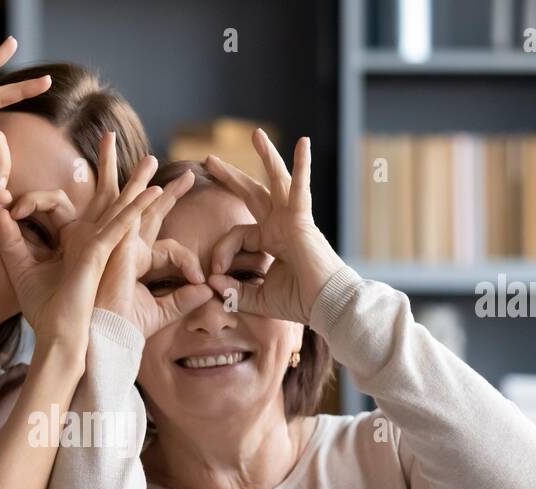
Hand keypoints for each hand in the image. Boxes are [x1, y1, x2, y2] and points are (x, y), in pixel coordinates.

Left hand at [0, 133, 162, 354]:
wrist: (58, 339)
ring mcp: (100, 247)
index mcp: (70, 243)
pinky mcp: (104, 253)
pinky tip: (154, 193)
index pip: (54, 206)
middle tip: (108, 137)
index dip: (29, 203)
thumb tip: (1, 215)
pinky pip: (122, 226)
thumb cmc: (43, 312)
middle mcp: (88, 241)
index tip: (8, 214)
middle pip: (102, 198)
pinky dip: (136, 209)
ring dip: (134, 183)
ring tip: (150, 160)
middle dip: (109, 168)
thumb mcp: (20, 271)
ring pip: (119, 207)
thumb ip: (10, 242)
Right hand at [96, 169, 212, 337]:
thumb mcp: (160, 313)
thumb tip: (208, 291)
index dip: (189, 259)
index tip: (201, 279)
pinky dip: (139, 206)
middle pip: (144, 212)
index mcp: (133, 262)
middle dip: (159, 190)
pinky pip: (125, 222)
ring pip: (128, 207)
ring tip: (150, 159)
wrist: (102, 343)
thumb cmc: (123, 331)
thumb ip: (183, 300)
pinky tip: (154, 191)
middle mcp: (122, 250)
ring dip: (139, 181)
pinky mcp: (106, 251)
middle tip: (179, 171)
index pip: (167, 246)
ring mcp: (112, 247)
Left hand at [205, 132, 345, 323]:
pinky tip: (303, 143)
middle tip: (209, 159)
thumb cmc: (299, 302)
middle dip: (230, 176)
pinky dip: (302, 166)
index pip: (236, 234)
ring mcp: (292, 219)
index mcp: (270, 241)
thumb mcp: (257, 298)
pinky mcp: (302, 220)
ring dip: (266, 157)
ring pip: (275, 181)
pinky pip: (300, 188)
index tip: (213, 274)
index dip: (220, 252)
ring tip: (256, 134)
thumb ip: (233, 291)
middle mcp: (280, 225)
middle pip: (252, 193)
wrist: (326, 306)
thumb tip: (210, 281)